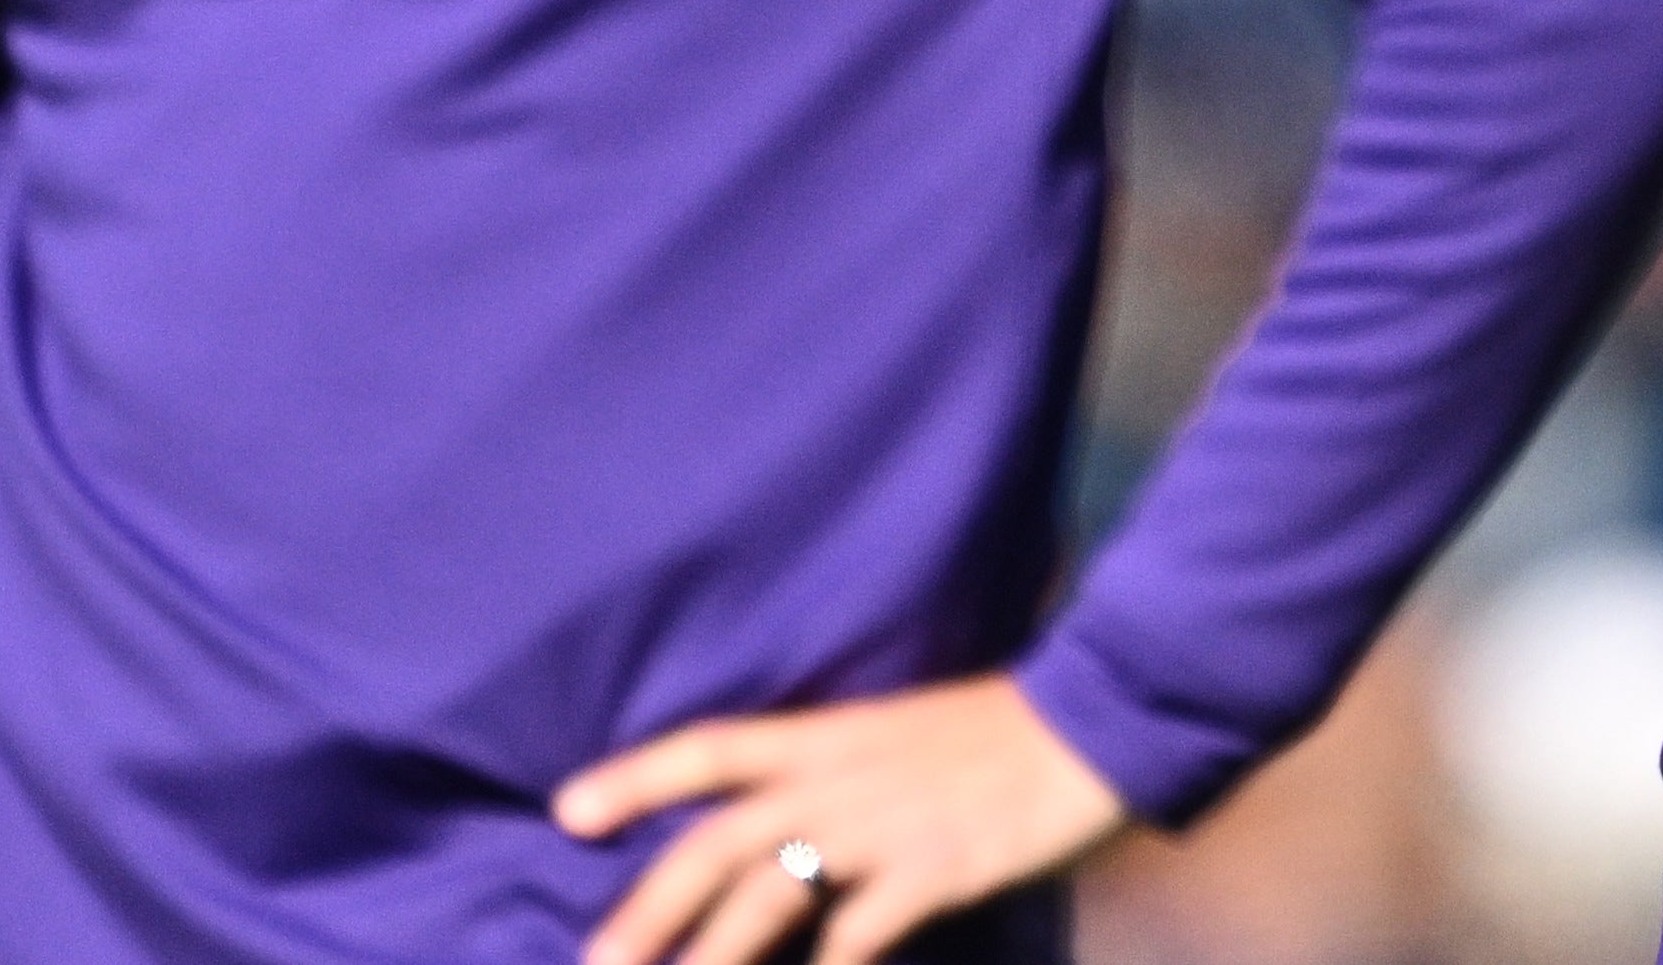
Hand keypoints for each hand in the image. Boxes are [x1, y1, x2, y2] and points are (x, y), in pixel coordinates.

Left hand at [558, 671, 1128, 964]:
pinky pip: (858, 939)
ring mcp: (883, 828)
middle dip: (647, 904)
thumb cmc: (1006, 729)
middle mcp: (840, 779)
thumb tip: (793, 823)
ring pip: (768, 896)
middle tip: (591, 956)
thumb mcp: (906, 735)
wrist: (1097, 721)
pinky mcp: (933, 872)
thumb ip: (844, 773)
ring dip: (709, 955)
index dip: (635, 777)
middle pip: (717, 842)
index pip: (711, 749)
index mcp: (830, 734)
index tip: (566, 810)